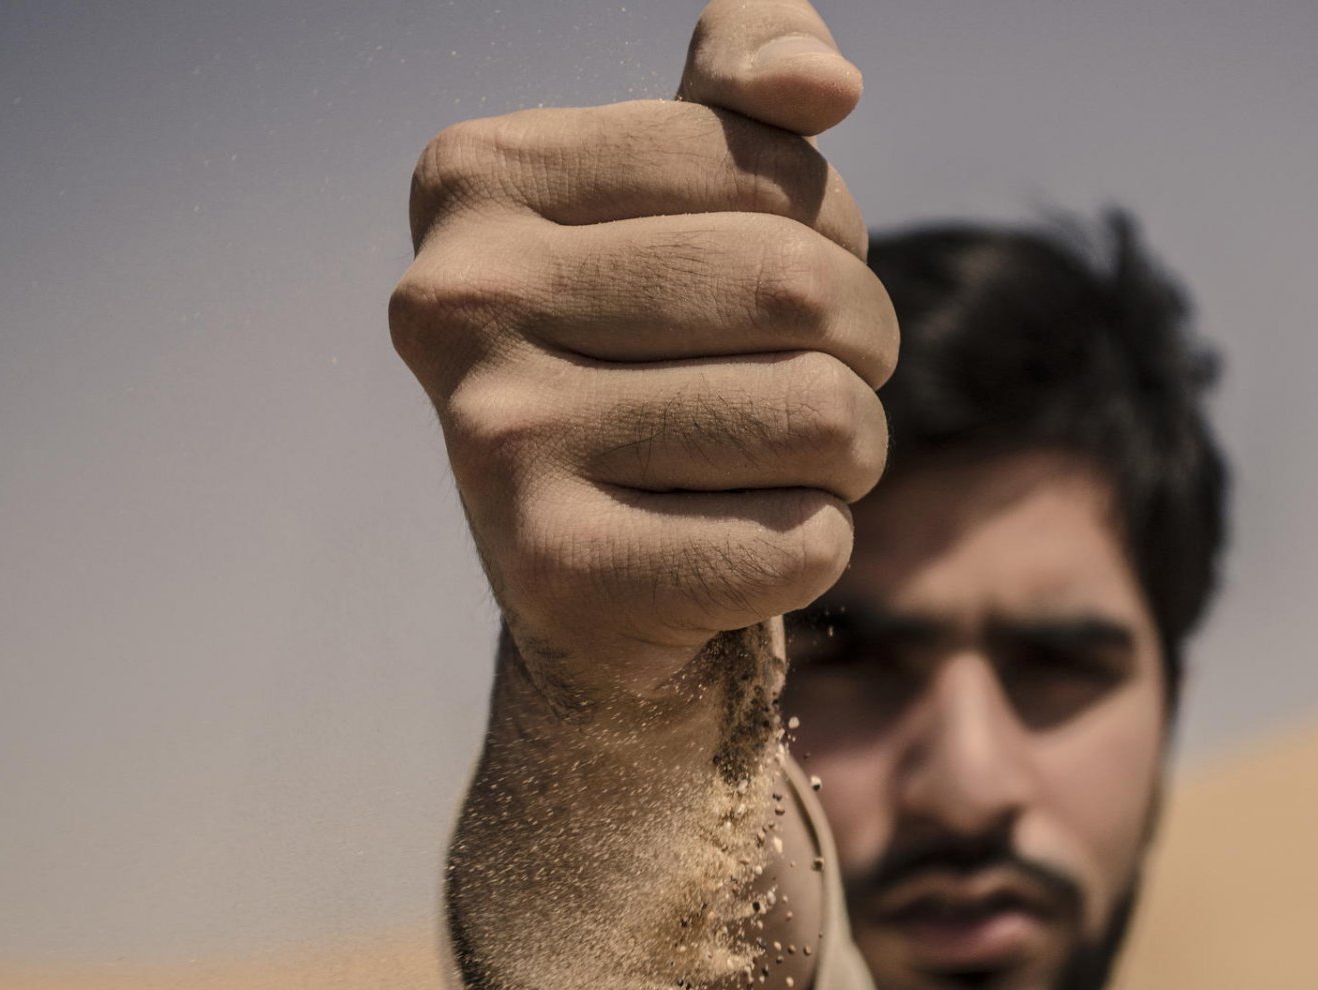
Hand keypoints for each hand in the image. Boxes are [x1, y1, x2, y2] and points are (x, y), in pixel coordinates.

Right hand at [390, 0, 895, 698]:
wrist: (586, 577)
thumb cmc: (656, 353)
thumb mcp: (683, 193)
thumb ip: (744, 84)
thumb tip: (822, 85)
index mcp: (477, 177)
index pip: (768, 163)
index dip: (831, 230)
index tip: (783, 285)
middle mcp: (458, 302)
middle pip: (799, 287)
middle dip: (859, 340)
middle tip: (819, 378)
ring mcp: (495, 444)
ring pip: (819, 417)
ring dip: (849, 449)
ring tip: (782, 462)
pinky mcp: (559, 574)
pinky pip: (801, 544)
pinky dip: (816, 547)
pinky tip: (739, 543)